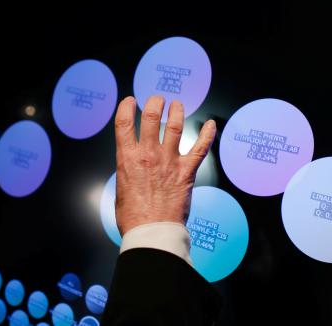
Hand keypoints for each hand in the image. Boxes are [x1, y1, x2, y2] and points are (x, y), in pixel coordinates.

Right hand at [114, 95, 216, 235]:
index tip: (131, 101)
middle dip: (154, 103)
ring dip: (177, 111)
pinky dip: (207, 134)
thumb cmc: (133, 216)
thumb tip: (134, 165)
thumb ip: (128, 170)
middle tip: (158, 99)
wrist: (151, 232)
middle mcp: (148, 155)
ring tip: (177, 105)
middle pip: (151, 116)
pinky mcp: (187, 171)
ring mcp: (169, 161)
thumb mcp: (121, 187)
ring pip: (175, 125)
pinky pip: (200, 148)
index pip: (124, 122)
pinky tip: (211, 124)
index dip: (126, 107)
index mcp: (127, 158)